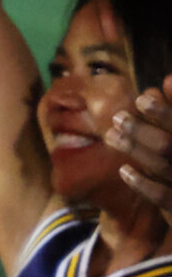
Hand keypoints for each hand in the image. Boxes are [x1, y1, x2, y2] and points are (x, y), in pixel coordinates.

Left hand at [107, 82, 171, 209]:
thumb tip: (166, 80)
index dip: (165, 111)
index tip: (142, 97)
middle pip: (170, 144)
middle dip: (144, 130)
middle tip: (119, 117)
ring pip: (163, 166)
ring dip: (136, 149)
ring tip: (111, 135)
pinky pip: (163, 197)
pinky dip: (144, 184)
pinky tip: (124, 170)